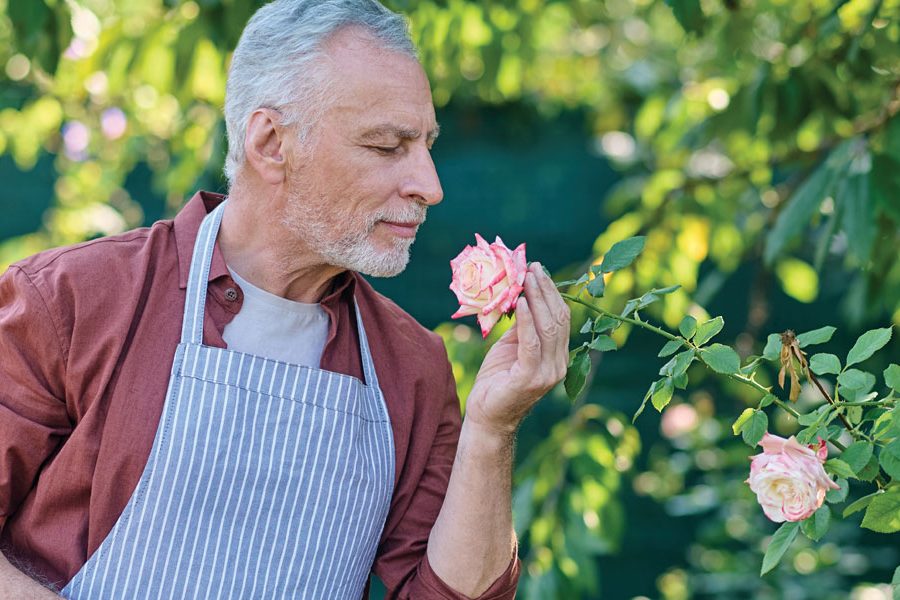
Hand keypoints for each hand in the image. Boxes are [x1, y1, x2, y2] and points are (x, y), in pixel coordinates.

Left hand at [464, 262, 570, 435]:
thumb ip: (523, 326)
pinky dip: (526, 321)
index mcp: (558, 356)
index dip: (552, 292)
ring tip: (525, 278)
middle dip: (545, 290)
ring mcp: (547, 373)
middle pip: (558, 319)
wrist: (487, 417)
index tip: (537, 270)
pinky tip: (519, 303)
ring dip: (536, 299)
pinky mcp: (530, 378)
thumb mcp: (512, 347)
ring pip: (548, 328)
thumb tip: (522, 294)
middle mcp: (559, 364)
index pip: (562, 318)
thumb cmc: (497, 381)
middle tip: (532, 267)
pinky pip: (531, 343)